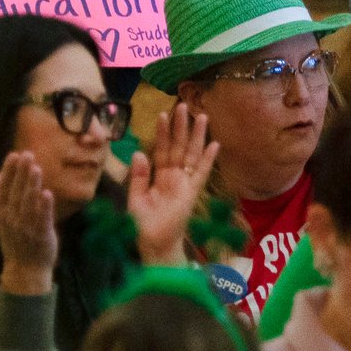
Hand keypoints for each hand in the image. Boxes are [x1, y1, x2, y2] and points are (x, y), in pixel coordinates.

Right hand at [0, 152, 59, 290]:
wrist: (24, 268)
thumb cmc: (12, 235)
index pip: (3, 188)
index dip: (9, 171)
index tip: (14, 155)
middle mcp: (10, 218)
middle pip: (16, 193)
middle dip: (22, 174)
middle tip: (28, 155)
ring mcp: (25, 227)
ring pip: (28, 204)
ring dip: (32, 186)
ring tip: (37, 169)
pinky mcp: (40, 235)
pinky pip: (42, 219)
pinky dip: (44, 207)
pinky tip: (47, 194)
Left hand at [127, 104, 219, 265]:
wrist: (154, 244)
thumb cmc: (144, 224)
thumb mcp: (135, 198)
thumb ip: (138, 176)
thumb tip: (139, 152)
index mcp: (159, 176)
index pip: (162, 149)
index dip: (163, 133)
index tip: (163, 114)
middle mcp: (173, 176)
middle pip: (179, 147)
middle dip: (181, 127)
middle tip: (183, 105)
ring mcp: (185, 183)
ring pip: (192, 155)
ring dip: (197, 136)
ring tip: (202, 116)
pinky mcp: (192, 193)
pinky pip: (201, 173)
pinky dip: (209, 159)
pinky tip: (215, 144)